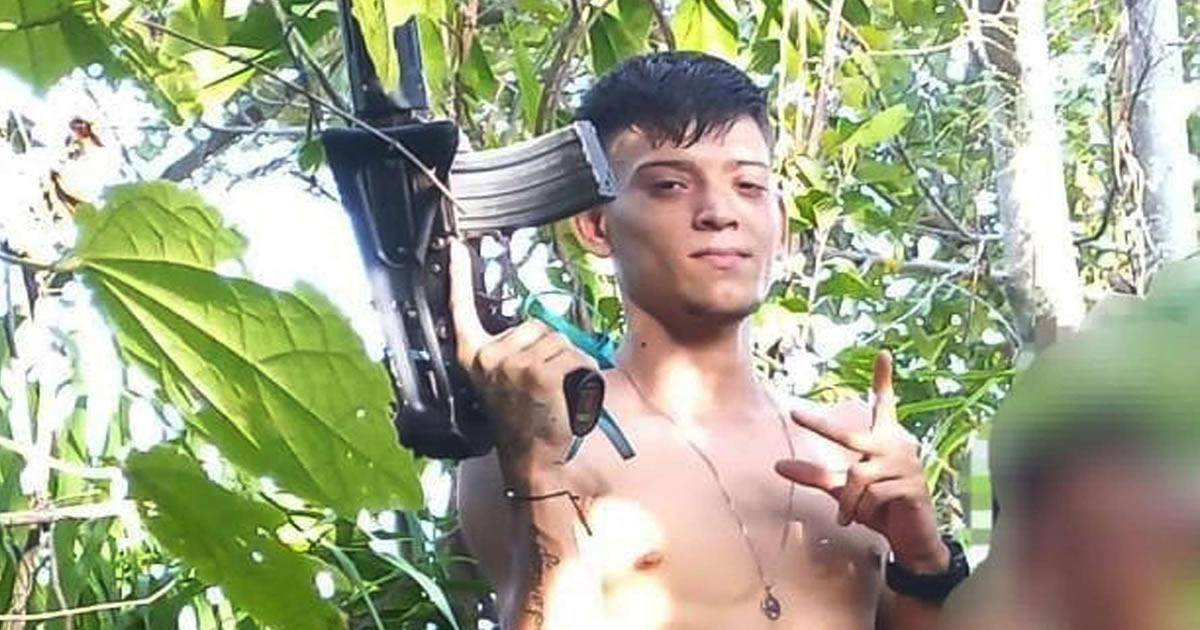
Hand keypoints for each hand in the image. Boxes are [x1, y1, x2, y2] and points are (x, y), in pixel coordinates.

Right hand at [448, 238, 598, 485]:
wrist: (533, 460)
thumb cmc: (525, 422)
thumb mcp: (507, 381)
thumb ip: (514, 353)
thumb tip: (540, 330)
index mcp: (476, 357)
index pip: (463, 310)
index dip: (459, 277)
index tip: (454, 247)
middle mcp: (490, 357)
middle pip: (538, 326)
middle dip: (552, 351)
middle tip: (544, 388)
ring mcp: (514, 363)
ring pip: (561, 342)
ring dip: (569, 366)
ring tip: (555, 397)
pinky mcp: (538, 372)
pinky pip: (575, 358)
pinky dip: (582, 377)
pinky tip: (567, 399)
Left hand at [774, 351, 948, 573]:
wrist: (912, 537)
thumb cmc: (879, 506)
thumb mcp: (843, 489)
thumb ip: (815, 475)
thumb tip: (777, 465)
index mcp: (885, 439)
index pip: (885, 405)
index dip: (884, 380)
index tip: (884, 353)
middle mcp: (898, 446)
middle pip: (851, 435)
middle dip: (822, 425)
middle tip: (794, 413)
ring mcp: (907, 465)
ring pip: (858, 477)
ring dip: (849, 501)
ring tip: (849, 515)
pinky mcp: (912, 487)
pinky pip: (872, 496)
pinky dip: (860, 510)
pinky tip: (863, 518)